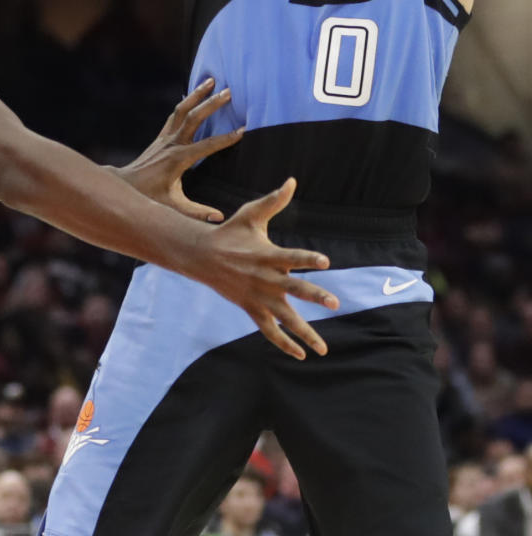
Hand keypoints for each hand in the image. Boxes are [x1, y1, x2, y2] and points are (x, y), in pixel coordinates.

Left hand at [118, 78, 240, 222]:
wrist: (124, 186)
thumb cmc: (149, 198)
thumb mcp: (173, 207)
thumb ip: (197, 212)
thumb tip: (219, 218)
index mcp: (178, 160)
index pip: (207, 146)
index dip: (226, 138)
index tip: (243, 129)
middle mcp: (171, 144)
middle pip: (194, 117)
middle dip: (212, 104)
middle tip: (230, 91)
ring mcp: (165, 138)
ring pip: (182, 110)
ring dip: (197, 94)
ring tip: (211, 80)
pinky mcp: (160, 138)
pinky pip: (174, 115)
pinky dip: (185, 103)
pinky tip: (193, 95)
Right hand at [202, 178, 338, 359]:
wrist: (201, 256)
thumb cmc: (230, 232)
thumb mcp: (251, 214)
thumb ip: (274, 201)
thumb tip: (292, 181)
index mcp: (268, 254)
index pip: (293, 257)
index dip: (309, 259)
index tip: (325, 261)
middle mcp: (266, 278)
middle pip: (294, 289)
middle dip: (315, 296)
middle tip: (335, 304)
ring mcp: (259, 296)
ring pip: (285, 319)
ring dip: (305, 333)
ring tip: (324, 349)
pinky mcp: (251, 308)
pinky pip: (269, 330)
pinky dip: (284, 343)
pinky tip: (301, 354)